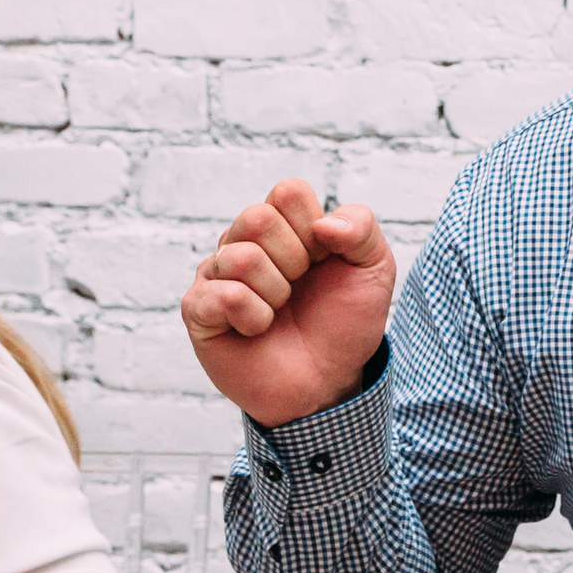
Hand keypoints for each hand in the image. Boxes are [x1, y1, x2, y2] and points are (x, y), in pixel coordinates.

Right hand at [182, 178, 396, 427]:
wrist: (329, 381)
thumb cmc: (345, 322)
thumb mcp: (374, 269)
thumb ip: (361, 227)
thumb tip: (323, 224)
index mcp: (283, 223)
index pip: (288, 191)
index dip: (315, 230)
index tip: (324, 260)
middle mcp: (244, 241)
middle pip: (257, 217)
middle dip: (294, 260)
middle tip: (299, 288)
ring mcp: (216, 273)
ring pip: (242, 257)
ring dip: (276, 293)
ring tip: (279, 312)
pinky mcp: (198, 309)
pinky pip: (224, 295)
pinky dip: (254, 317)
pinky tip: (257, 329)